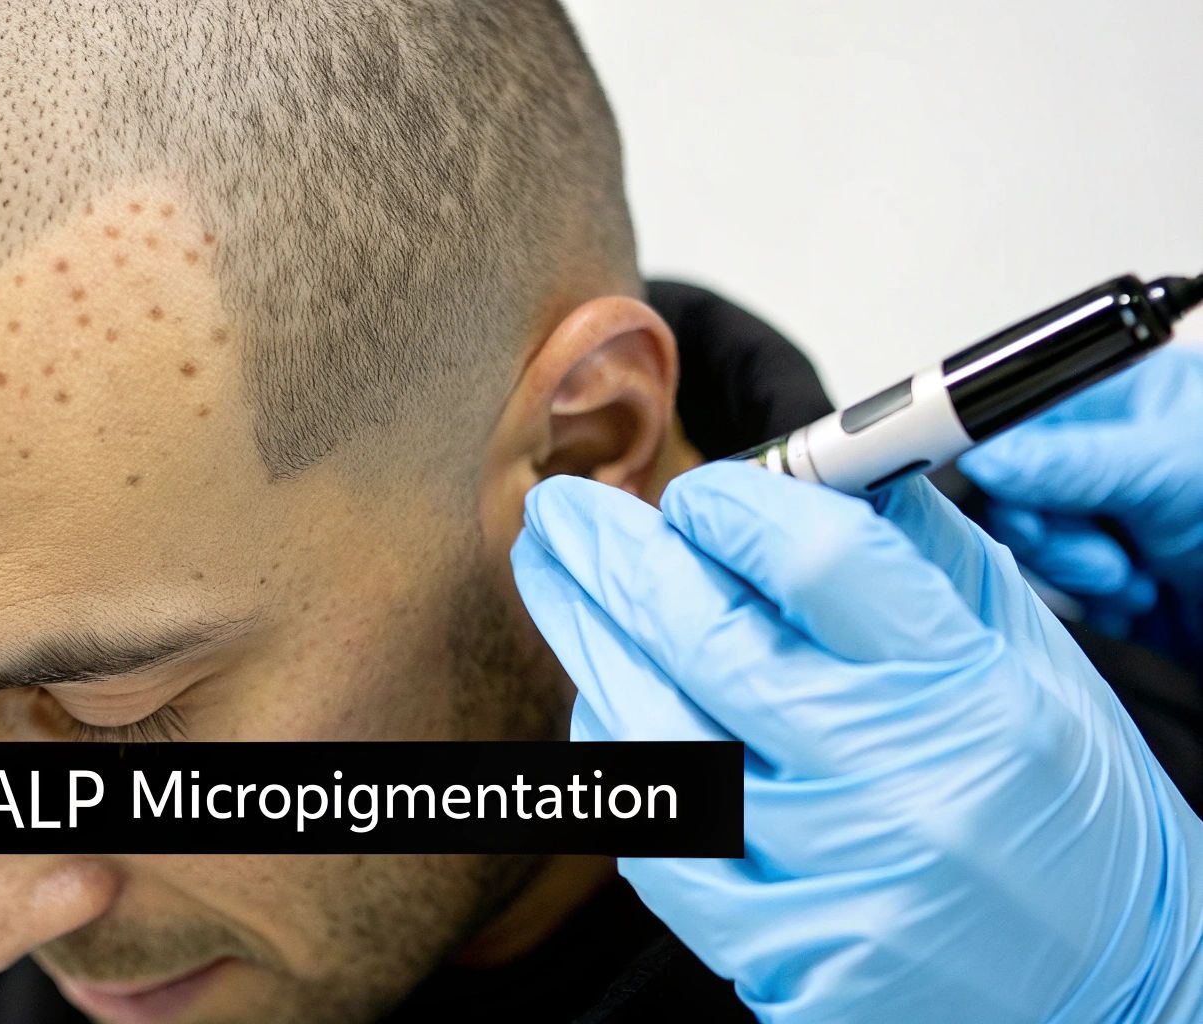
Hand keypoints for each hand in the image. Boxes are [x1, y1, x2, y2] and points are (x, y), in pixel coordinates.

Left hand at [510, 462, 1202, 1022]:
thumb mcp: (1031, 664)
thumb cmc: (1068, 823)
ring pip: (654, 734)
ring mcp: (829, 879)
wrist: (1107, 989)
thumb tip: (809, 470)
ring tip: (557, 581)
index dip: (732, 507)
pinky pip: (655, 841)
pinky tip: (602, 704)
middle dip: (614, 558)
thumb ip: (917, 559)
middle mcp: (897, 789)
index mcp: (971, 697)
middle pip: (706, 638)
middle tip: (562, 513)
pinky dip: (617, 761)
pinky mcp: (779, 954)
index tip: (693, 491)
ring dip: (586, 642)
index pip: (816, 560)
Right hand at [958, 347, 1202, 638]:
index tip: (1000, 491)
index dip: (1003, 457)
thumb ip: (1071, 463)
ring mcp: (1116, 516)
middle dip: (1050, 528)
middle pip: (1020, 487)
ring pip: (1039, 542)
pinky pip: (1064, 587)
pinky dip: (1095, 601)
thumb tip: (988, 455)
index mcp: (1129, 401)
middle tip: (1092, 548)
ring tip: (1131, 577)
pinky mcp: (1119, 574)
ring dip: (1077, 570)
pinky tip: (1140, 598)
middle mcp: (1115, 456)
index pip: (1025, 417)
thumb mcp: (1171, 472)